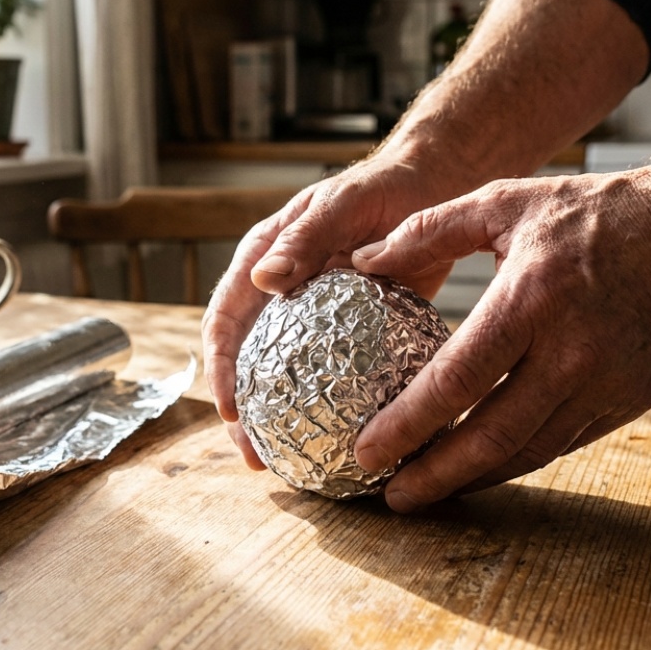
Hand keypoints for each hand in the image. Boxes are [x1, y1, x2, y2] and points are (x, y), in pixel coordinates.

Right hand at [202, 155, 468, 467]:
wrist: (431, 185)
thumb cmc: (383, 187)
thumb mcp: (342, 207)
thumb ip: (304, 239)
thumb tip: (262, 280)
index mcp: (262, 261)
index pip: (224, 322)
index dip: (220, 370)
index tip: (229, 412)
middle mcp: (277, 292)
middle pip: (244, 361)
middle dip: (242, 413)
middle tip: (256, 456)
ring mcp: (310, 315)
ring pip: (281, 375)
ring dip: (278, 419)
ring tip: (287, 464)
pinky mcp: (345, 331)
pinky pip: (326, 375)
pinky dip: (323, 408)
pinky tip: (339, 440)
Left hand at [350, 167, 650, 510]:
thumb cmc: (597, 212)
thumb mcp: (507, 201)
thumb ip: (429, 229)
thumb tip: (366, 258)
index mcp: (531, 299)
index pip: (456, 378)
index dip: (408, 424)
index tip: (366, 450)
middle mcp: (571, 350)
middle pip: (491, 435)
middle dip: (434, 475)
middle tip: (390, 495)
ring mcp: (607, 382)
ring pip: (528, 451)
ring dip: (472, 478)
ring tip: (426, 490)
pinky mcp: (630, 398)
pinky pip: (563, 443)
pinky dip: (516, 461)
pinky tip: (481, 466)